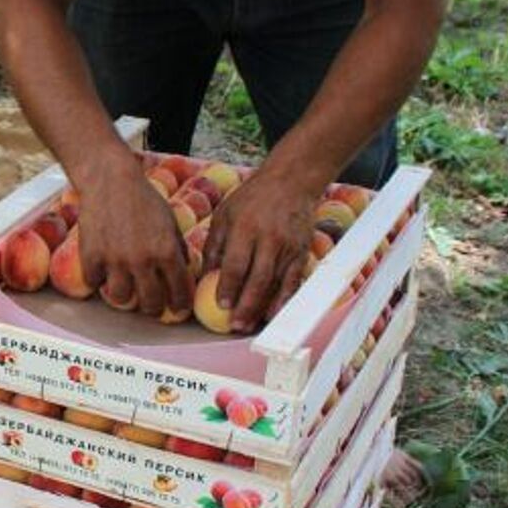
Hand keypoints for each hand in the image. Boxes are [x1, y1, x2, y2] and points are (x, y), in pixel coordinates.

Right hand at [77, 164, 191, 318]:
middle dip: (153, 308)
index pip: (178, 291)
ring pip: (120, 298)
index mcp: (166, 251)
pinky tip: (103, 272)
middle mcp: (142, 260)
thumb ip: (177, 248)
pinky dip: (99, 279)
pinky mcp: (91, 256)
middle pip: (149, 302)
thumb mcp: (170, 221)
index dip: (180, 305)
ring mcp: (114, 260)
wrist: (110, 180)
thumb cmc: (143, 199)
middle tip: (152, 306)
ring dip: (124, 297)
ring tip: (126, 290)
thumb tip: (184, 271)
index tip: (177, 309)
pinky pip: (95, 282)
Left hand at [202, 167, 319, 332]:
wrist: (291, 182)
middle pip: (258, 278)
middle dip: (246, 305)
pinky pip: (295, 280)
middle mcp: (269, 238)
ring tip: (250, 325)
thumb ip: (215, 246)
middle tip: (235, 325)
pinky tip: (275, 314)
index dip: (228, 286)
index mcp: (245, 228)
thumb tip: (205, 277)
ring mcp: (288, 246)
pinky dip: (285, 299)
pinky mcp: (302, 252)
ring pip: (277, 283)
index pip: (236, 263)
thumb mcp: (225, 215)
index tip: (221, 305)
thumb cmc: (251, 199)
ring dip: (263, 307)